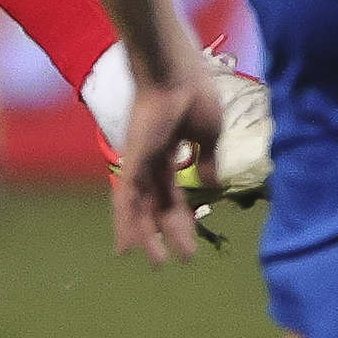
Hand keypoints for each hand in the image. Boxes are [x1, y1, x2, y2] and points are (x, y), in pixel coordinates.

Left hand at [110, 52, 231, 267]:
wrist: (175, 74)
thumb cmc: (194, 94)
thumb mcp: (210, 133)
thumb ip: (208, 159)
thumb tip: (213, 183)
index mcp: (170, 151)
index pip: (174, 192)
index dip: (183, 217)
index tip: (192, 241)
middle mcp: (151, 160)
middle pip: (158, 205)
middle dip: (168, 232)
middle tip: (180, 260)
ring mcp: (138, 162)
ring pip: (139, 208)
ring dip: (146, 236)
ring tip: (155, 263)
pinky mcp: (131, 162)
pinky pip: (125, 200)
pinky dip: (125, 224)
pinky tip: (127, 247)